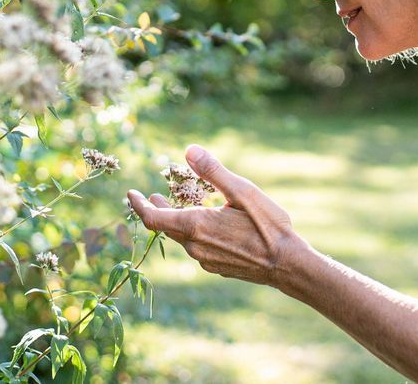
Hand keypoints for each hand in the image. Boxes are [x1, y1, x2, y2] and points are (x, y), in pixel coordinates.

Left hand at [127, 144, 305, 287]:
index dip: (139, 205)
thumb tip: (189, 150)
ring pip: (182, 238)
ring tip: (179, 207)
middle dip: (157, 210)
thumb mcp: (243, 192)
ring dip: (176, 221)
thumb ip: (214, 172)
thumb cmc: (268, 226)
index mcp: (196, 225)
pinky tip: (206, 225)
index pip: (153, 218)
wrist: (287, 265)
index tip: (130, 194)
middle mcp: (195, 246)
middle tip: (152, 197)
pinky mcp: (216, 267)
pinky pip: (197, 248)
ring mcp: (205, 260)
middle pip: (165, 227)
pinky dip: (193, 233)